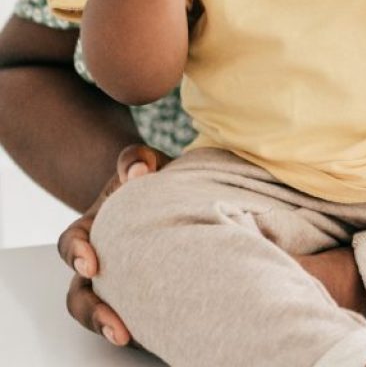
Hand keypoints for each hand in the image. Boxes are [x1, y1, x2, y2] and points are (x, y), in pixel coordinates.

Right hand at [57, 144, 170, 345]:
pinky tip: (163, 327)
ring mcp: (117, 277)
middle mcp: (98, 258)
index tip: (91, 263)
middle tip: (115, 326)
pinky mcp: (140, 289)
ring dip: (111, 326)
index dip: (76, 254)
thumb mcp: (142, 162)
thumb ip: (135, 159)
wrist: (163, 188)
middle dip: (94, 312)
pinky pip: (133, 310)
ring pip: (100, 310)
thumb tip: (138, 171)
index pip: (71, 244)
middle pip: (80, 294)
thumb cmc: (148, 176)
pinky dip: (143, 322)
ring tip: (132, 337)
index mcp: (93, 227)